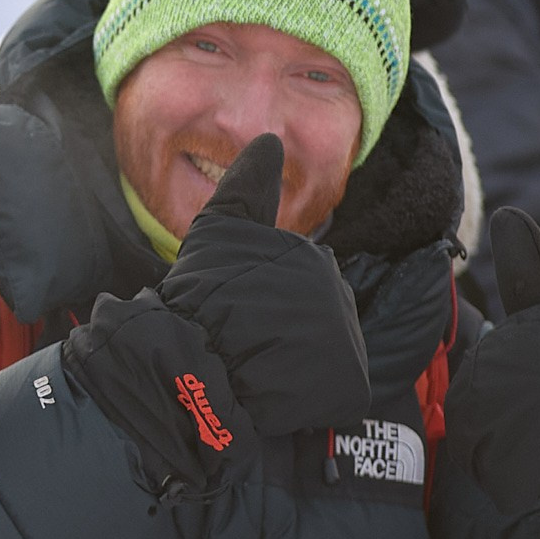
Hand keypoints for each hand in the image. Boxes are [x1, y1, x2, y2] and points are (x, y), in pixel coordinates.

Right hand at [63, 137, 367, 494]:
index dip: (254, 302)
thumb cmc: (196, 298)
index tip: (228, 315)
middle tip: (235, 342)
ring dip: (287, 365)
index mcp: (310, 260)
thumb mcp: (217, 232)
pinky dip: (304, 399)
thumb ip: (247, 188)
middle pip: (309, 319)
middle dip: (276, 333)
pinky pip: (330, 394)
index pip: (292, 284)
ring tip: (248, 370)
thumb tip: (269, 139)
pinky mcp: (346, 384)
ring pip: (317, 355)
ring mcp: (346, 340)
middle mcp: (338, 295)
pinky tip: (270, 396)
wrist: (192, 365)